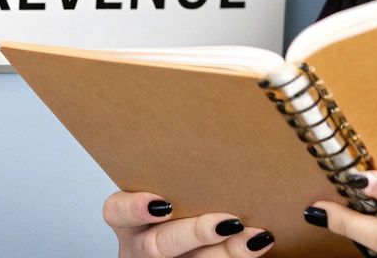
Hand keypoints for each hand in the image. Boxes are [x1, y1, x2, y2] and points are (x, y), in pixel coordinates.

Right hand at [103, 189, 275, 255]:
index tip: (163, 203)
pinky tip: (260, 240)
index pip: (116, 212)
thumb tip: (218, 132)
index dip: (134, 209)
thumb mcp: (172, 184)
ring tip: (252, 234)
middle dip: (194, 233)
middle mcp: (142, 244)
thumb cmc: (185, 195)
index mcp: (130, 218)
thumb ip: (180, 174)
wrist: (197, 232)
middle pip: (156, 245)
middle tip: (226, 221)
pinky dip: (239, 256)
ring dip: (225, 251)